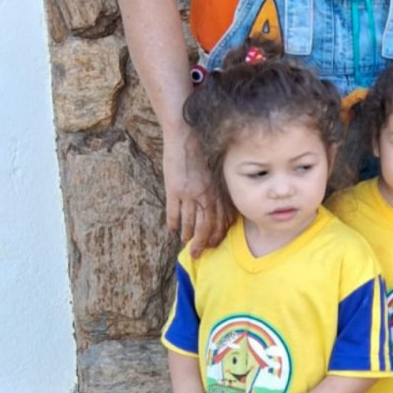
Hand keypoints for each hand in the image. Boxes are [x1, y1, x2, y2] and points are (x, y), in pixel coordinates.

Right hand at [164, 129, 223, 255]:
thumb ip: (212, 191)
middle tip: (198, 253)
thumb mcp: (210, 174)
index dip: (216, 233)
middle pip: (206, 224)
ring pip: (190, 221)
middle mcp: (204, 193)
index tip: (214, 244)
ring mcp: (188, 192)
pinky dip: (174, 223)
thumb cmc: (198, 156)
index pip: (219, 218)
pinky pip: (174, 212)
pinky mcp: (173, 189)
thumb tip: (213, 210)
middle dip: (203, 241)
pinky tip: (173, 230)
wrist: (185, 138)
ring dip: (188, 235)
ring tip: (186, 243)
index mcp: (214, 190)